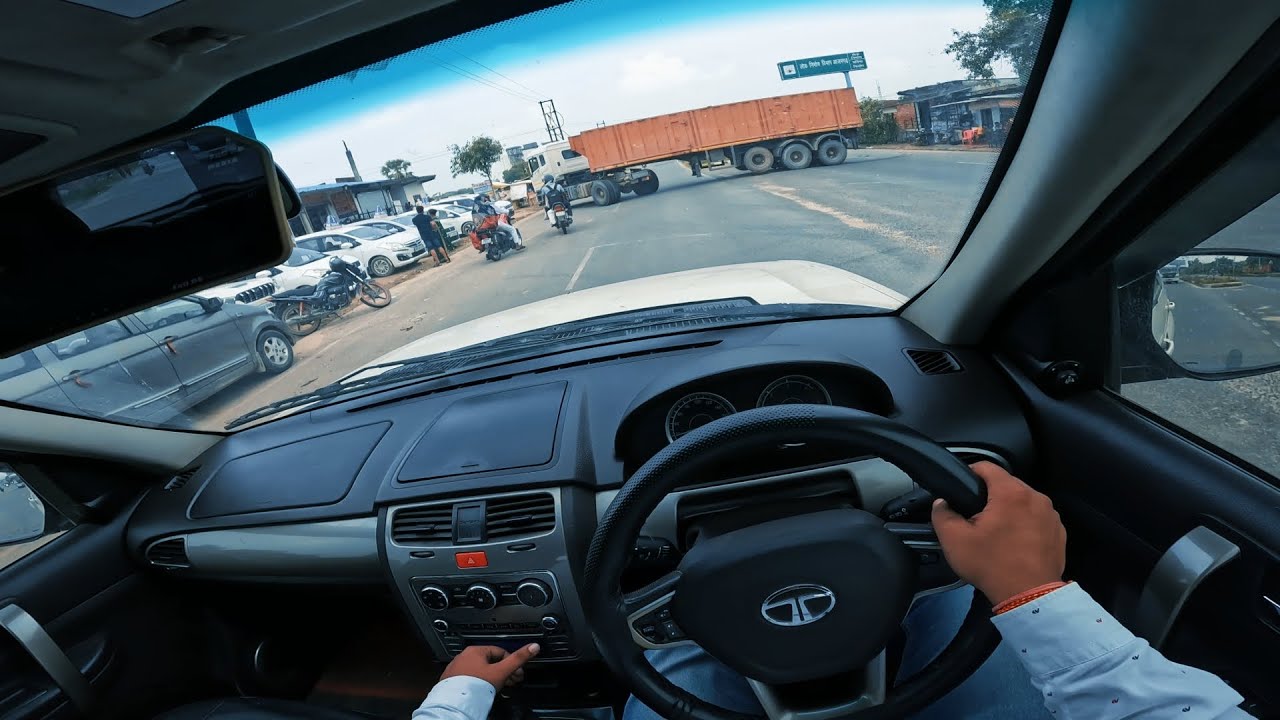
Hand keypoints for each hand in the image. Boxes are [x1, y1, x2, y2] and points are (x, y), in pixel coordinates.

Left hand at [440, 644, 539, 689]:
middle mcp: (463, 656)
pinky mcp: (451, 680)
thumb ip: (518, 659)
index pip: (500, 652)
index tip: (517, 673)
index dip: (511, 662)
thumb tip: (533, 646)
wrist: (457, 704)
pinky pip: (470, 678)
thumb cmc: (476, 686)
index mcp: (475, 650)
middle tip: (512, 681)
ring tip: (499, 688)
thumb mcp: (502, 671)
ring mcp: (456, 668)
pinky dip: (479, 683)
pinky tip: (484, 691)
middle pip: (490, 662)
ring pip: (480, 670)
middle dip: (503, 671)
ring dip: (492, 677)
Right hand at [931, 462, 1066, 604]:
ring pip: (1023, 501)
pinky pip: (1037, 518)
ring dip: (1010, 510)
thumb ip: (942, 514)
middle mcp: (1035, 497)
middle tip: (976, 518)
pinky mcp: (1059, 531)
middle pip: (1007, 484)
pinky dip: (1026, 524)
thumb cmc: (992, 565)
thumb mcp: (953, 540)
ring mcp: (1051, 514)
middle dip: (990, 496)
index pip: (987, 466)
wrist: (1029, 596)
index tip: (962, 487)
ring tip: (997, 532)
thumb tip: (942, 504)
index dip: (970, 473)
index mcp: (1011, 493)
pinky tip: (1016, 543)